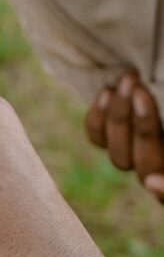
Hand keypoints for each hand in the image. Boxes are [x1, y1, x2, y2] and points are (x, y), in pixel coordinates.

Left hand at [85, 72, 163, 201]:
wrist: (155, 75)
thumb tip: (156, 165)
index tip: (154, 182)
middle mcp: (163, 168)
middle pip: (149, 168)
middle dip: (144, 129)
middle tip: (140, 91)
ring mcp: (139, 156)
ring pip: (120, 158)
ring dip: (119, 117)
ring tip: (127, 81)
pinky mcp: (115, 139)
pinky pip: (98, 140)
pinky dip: (98, 118)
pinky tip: (106, 92)